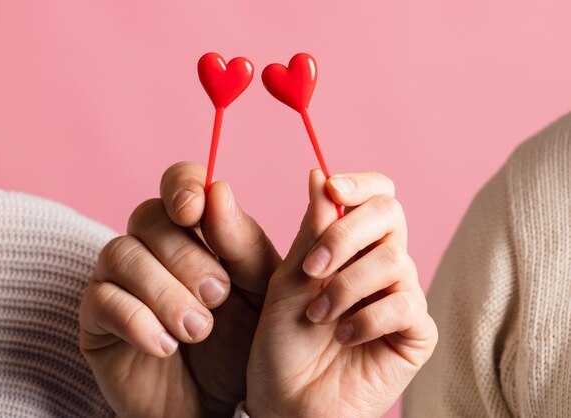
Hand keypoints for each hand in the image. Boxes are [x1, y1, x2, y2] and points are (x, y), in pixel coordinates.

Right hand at [79, 162, 280, 417]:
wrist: (216, 404)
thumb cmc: (240, 342)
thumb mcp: (258, 292)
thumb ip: (243, 243)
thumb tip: (218, 190)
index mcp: (193, 231)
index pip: (178, 184)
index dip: (182, 186)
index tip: (194, 209)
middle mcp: (150, 247)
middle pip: (148, 217)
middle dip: (186, 256)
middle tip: (217, 295)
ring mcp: (118, 280)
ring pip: (122, 254)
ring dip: (165, 291)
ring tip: (198, 329)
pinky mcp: (97, 320)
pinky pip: (103, 302)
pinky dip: (139, 321)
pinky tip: (166, 346)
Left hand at [246, 170, 437, 416]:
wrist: (286, 401)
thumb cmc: (281, 341)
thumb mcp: (287, 279)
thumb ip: (309, 231)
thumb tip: (318, 175)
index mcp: (349, 245)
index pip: (375, 195)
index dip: (359, 185)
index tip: (331, 190)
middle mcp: (379, 264)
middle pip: (390, 214)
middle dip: (346, 235)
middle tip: (312, 269)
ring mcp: (400, 296)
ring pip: (393, 260)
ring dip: (346, 287)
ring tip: (318, 317)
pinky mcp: (415, 333)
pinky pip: (406, 305)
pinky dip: (367, 318)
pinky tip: (343, 337)